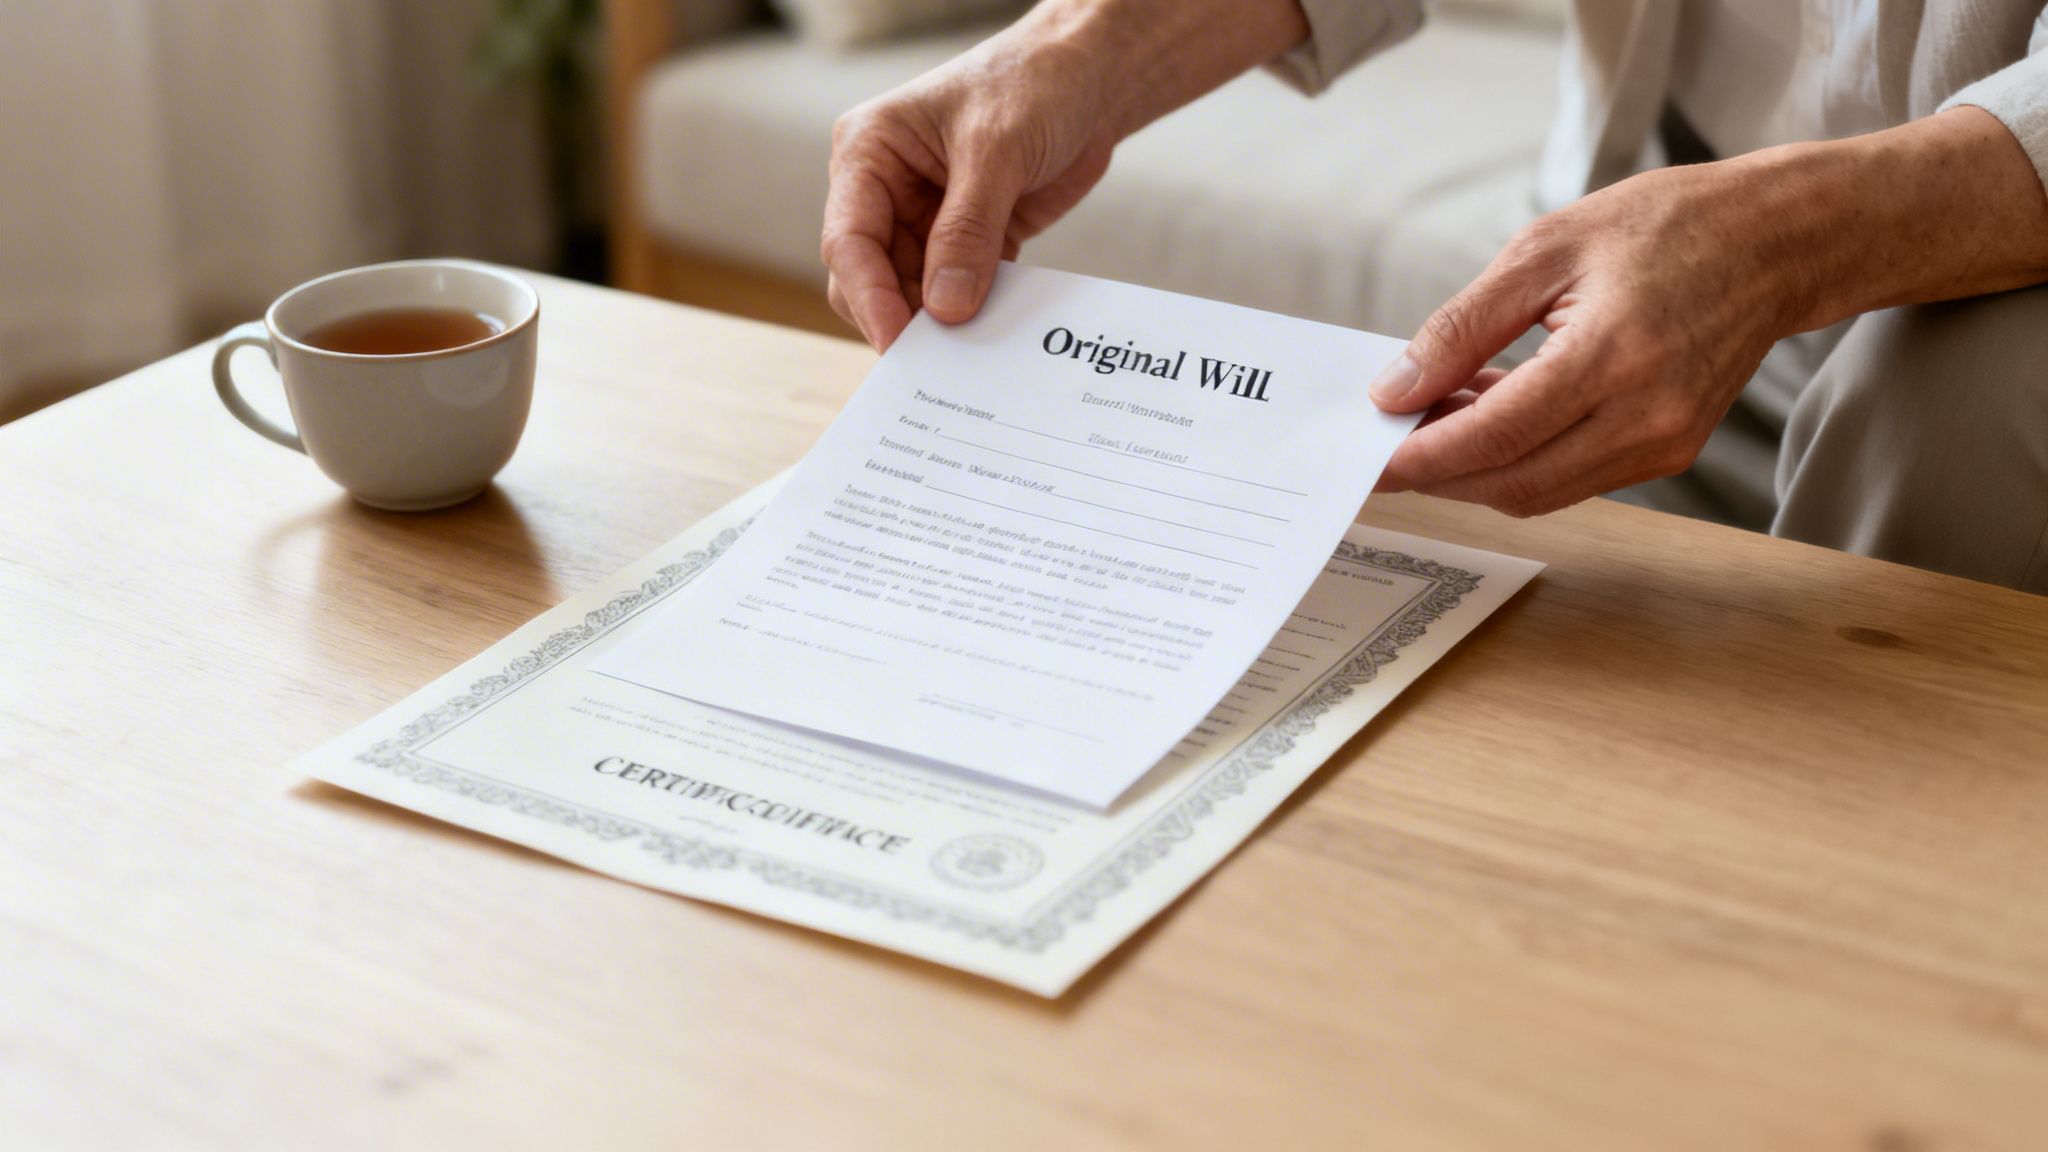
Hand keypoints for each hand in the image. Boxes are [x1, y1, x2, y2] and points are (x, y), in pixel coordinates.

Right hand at [822, 29, 1114, 349]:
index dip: (868, 296)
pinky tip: (994, 338)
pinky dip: (974, 316)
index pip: (849, 239)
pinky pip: (959, 294)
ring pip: (913, 294)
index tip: (896, 343)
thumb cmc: (1033, 83)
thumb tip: (944, 308)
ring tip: (970, 355)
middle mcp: (886, 190)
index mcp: (869, 153)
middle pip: (870, 278)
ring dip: (939, 325)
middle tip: (936, 362)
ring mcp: (926, 220)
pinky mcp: (969, 243)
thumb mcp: (996, 150)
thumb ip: (968, 230)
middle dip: (899, 317)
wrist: (1090, 77)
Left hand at [1371, 105, 2047, 517]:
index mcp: (1614, 356)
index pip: (1495, 435)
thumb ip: (1462, 328)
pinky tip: (1489, 417)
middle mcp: (1647, 417)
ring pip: (1538, 492)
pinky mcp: (1670, 454)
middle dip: (1438, 473)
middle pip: (1511, 482)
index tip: (1367, 455)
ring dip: (1475, 470)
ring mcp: (1665, 445)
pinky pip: (1571, 479)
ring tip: (1433, 421)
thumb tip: (1396, 389)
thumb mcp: (1544, 250)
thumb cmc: (1665, 227)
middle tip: (1385, 442)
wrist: (1775, 241)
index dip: (1422, 456)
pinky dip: (1519, 461)